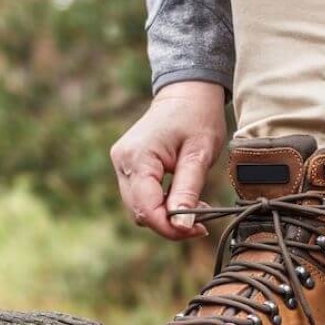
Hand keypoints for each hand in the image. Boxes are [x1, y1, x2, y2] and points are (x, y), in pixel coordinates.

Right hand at [110, 81, 225, 239]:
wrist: (186, 93)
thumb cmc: (197, 117)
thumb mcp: (199, 155)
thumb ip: (188, 190)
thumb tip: (181, 226)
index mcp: (138, 157)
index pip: (146, 208)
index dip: (170, 227)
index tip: (198, 230)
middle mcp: (122, 162)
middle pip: (140, 211)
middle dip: (170, 224)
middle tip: (201, 223)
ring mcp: (122, 164)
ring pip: (140, 207)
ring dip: (167, 215)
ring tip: (197, 207)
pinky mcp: (128, 166)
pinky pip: (142, 196)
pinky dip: (162, 204)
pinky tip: (184, 199)